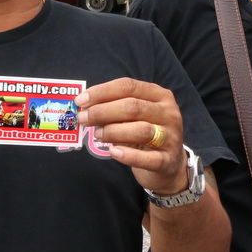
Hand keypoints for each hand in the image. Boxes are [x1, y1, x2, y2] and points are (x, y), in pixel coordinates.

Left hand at [77, 78, 186, 194]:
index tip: (81, 100)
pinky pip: (146, 158)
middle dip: (103, 111)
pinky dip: (127, 155)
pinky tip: (113, 152)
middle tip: (83, 118)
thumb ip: (115, 110)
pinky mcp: (167, 160)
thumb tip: (86, 107)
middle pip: (133, 107)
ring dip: (113, 131)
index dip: (102, 92)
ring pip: (141, 130)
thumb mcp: (134, 117)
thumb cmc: (146, 135)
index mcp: (160, 95)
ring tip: (97, 135)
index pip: (128, 86)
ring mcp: (170, 137)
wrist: (169, 165)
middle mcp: (168, 113)